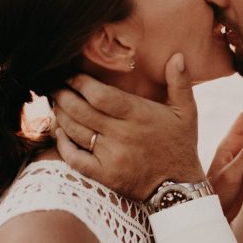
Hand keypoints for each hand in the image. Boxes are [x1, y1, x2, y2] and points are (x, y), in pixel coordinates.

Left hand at [53, 54, 203, 201]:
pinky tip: (60, 132)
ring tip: (56, 104)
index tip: (71, 75)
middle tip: (54, 87)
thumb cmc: (181, 145)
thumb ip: (180, 83)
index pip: (100, 95)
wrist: (179, 187)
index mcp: (138, 115)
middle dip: (63, 96)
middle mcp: (122, 134)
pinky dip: (63, 144)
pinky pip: (75, 159)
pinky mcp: (104, 174)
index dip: (80, 83)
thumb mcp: (187, 112)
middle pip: (81, 111)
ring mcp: (111, 156)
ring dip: (60, 116)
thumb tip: (177, 55)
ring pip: (75, 131)